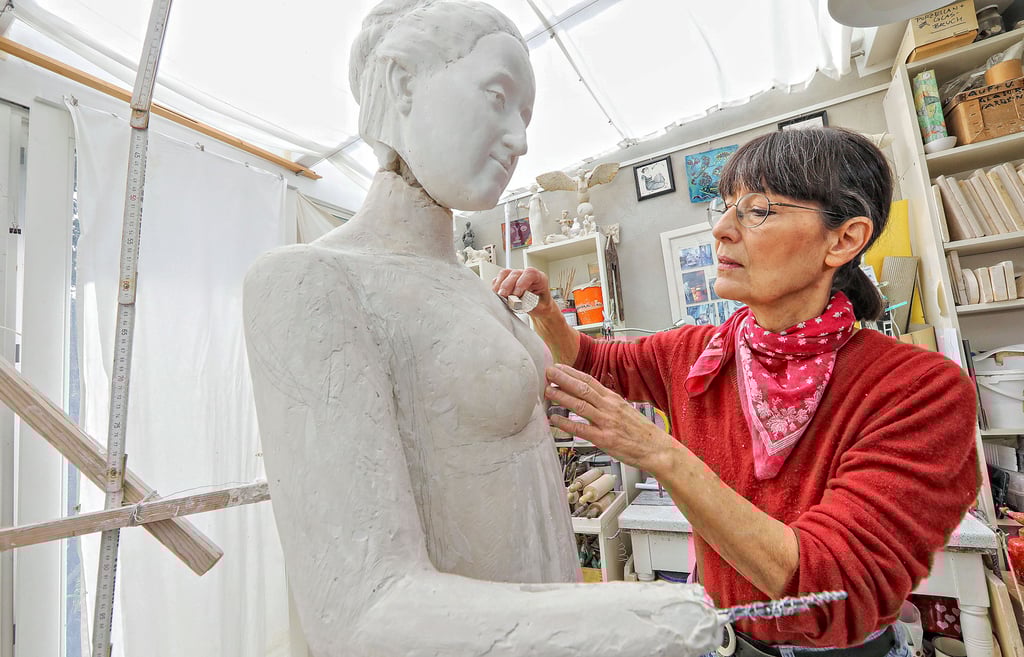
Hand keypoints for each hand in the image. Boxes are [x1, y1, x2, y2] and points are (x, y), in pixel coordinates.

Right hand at [493, 267, 555, 315]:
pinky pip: (498, 279)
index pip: (530, 273)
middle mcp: (526, 274)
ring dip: (500, 285)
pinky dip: (496, 287)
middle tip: (505, 297)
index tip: (517, 294)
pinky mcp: (507, 280)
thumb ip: (531, 304)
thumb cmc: (541, 304)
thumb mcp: (541, 307)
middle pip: (515, 273)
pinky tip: (497, 295)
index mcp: (539, 278)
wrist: (539, 306)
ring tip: (500, 297)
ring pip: (505, 274)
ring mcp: (516, 276)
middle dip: (508, 286)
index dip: (522, 282)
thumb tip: (520, 303)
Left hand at [544, 364, 677, 475]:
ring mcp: (606, 422)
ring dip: (561, 397)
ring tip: (547, 390)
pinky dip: (566, 423)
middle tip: (548, 372)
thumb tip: (589, 397)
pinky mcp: (605, 439)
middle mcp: (609, 407)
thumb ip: (606, 403)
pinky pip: (581, 429)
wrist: (657, 448)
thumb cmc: (640, 431)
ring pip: (580, 404)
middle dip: (563, 378)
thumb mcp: (624, 409)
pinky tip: (554, 420)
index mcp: (613, 399)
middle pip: (582, 388)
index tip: (558, 366)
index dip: (572, 372)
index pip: (589, 380)